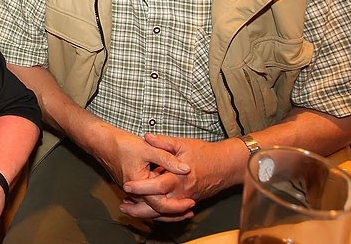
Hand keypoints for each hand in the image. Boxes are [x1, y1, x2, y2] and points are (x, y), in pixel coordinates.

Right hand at [81, 123, 192, 221]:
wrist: (101, 142)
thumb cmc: (121, 144)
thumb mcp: (148, 148)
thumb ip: (167, 159)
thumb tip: (185, 169)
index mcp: (139, 184)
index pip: (160, 204)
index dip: (177, 206)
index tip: (190, 202)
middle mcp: (134, 192)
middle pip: (156, 210)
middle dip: (174, 213)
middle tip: (190, 210)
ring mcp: (132, 190)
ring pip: (151, 207)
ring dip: (167, 209)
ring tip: (183, 208)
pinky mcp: (132, 187)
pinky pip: (146, 200)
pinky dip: (158, 202)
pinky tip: (168, 198)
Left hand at [121, 134, 242, 219]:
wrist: (226, 166)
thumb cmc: (205, 153)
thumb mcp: (183, 143)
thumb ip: (163, 142)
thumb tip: (146, 137)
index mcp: (179, 177)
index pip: (157, 187)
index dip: (141, 187)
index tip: (127, 186)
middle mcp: (182, 192)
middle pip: (158, 207)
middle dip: (139, 209)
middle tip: (124, 205)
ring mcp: (185, 199)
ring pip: (164, 213)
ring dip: (146, 213)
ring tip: (129, 209)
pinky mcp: (188, 201)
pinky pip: (171, 212)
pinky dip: (158, 213)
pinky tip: (147, 210)